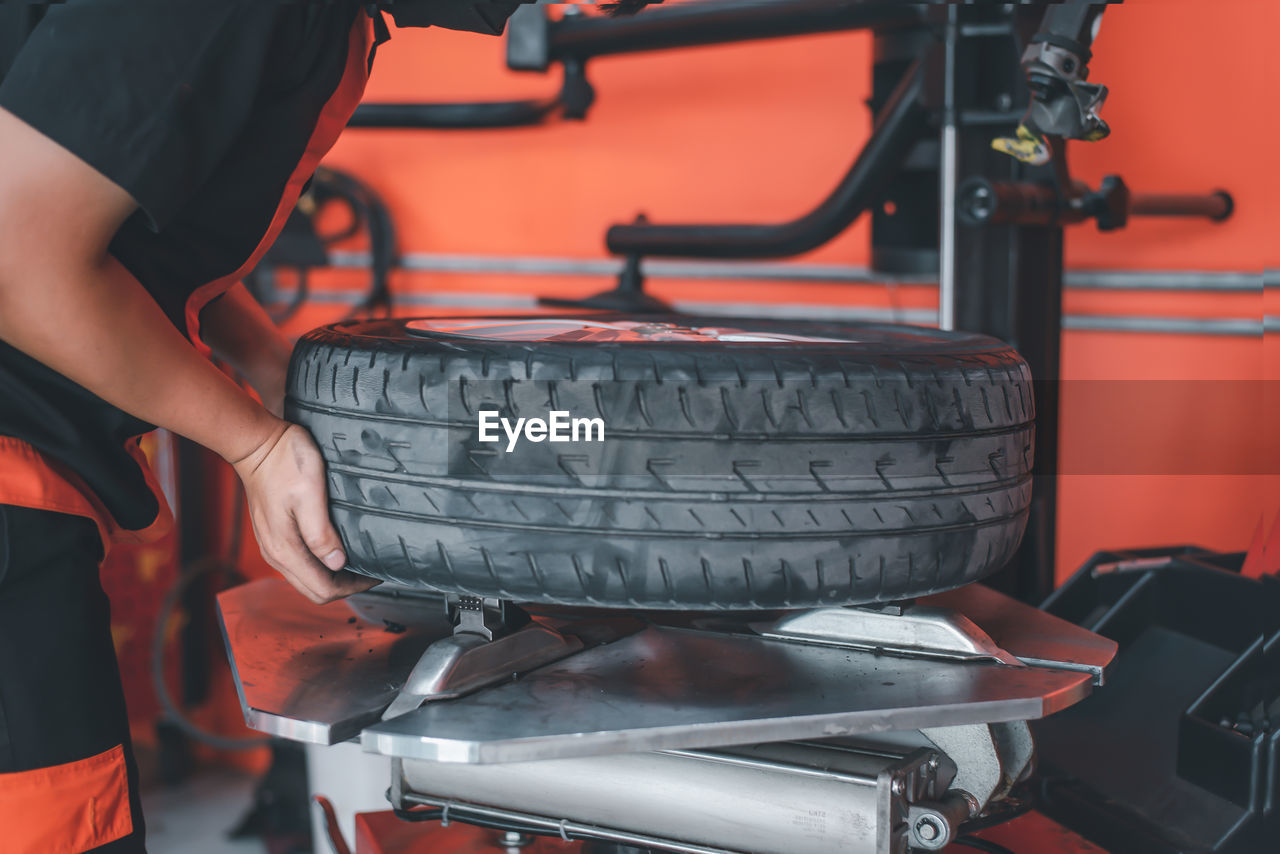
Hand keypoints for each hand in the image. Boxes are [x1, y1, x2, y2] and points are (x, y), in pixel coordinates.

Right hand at [232, 420, 378, 603]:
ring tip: (360, 560)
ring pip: (307, 579)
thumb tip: (337, 564)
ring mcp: (273, 547)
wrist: (257, 444)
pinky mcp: (275, 536)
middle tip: (372, 569)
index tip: (376, 573)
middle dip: (346, 586)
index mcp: (285, 549)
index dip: (353, 587)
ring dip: (335, 576)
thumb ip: (320, 533)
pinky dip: (322, 564)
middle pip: (315, 590)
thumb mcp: (309, 493)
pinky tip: (338, 548)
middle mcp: (276, 555)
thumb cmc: (285, 462)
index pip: (323, 589)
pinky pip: (301, 564)